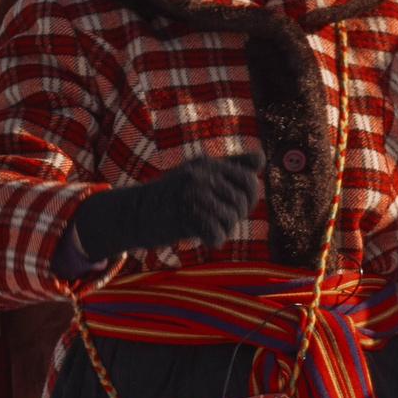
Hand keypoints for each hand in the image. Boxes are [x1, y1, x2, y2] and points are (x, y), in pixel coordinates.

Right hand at [68, 152, 264, 260]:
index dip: (249, 199)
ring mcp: (191, 194)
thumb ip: (232, 166)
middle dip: (235, 216)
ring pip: (231, 220)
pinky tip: (203, 237)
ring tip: (208, 227)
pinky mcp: (184, 215)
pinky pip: (217, 234)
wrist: (134, 212)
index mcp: (207, 164)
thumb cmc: (172, 194)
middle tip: (218, 220)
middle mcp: (201, 175)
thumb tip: (262, 158)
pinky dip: (213, 240)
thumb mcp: (200, 173)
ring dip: (223, 230)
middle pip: (243, 203)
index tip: (237, 206)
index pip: (250, 181)